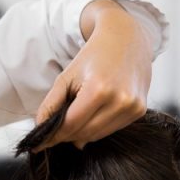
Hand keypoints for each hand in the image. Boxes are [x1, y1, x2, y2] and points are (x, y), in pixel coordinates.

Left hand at [34, 0, 152, 149]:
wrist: (127, 38)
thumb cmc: (93, 55)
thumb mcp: (67, 76)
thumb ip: (51, 103)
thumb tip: (41, 128)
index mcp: (99, 89)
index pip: (71, 124)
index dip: (53, 135)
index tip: (40, 141)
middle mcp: (120, 101)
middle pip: (84, 133)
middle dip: (66, 135)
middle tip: (55, 130)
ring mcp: (133, 107)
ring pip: (98, 135)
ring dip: (82, 133)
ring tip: (74, 118)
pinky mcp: (140, 111)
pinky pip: (111, 129)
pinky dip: (98, 127)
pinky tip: (93, 113)